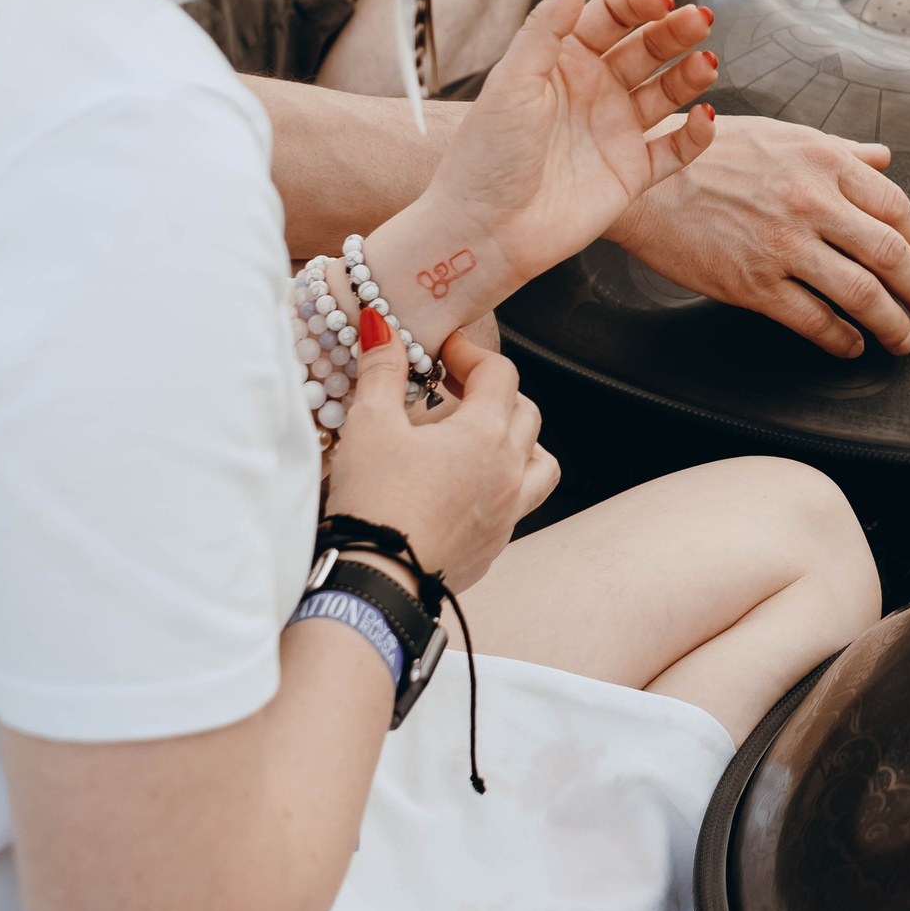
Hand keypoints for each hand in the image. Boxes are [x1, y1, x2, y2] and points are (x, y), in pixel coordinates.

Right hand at [325, 320, 555, 589]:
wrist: (377, 581)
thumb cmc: (375, 503)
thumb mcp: (369, 425)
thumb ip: (382, 372)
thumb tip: (383, 328)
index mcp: (487, 434)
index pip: (499, 373)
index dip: (471, 354)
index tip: (443, 354)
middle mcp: (511, 471)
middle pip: (524, 412)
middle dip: (492, 393)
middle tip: (453, 392)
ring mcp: (509, 511)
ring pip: (540, 462)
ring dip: (518, 441)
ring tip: (479, 439)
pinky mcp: (495, 545)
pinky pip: (519, 505)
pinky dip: (505, 486)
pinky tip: (468, 488)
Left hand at [370, 0, 720, 343]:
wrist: (485, 232)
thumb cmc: (486, 157)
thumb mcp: (512, 81)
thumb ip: (546, 26)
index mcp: (561, 61)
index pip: (610, 17)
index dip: (637, 4)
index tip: (660, 2)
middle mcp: (593, 91)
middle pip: (646, 49)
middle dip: (674, 32)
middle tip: (698, 22)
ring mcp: (615, 131)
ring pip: (668, 93)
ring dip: (690, 74)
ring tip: (707, 64)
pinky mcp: (631, 173)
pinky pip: (676, 149)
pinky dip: (697, 134)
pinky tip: (705, 117)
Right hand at [608, 115, 909, 356]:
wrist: (640, 184)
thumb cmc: (704, 154)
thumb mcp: (780, 135)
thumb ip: (838, 151)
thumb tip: (882, 158)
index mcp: (822, 161)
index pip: (896, 207)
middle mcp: (810, 201)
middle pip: (890, 254)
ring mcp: (783, 245)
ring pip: (861, 294)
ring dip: (891, 323)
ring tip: (901, 337)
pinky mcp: (753, 284)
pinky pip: (813, 320)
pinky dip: (842, 339)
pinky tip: (850, 344)